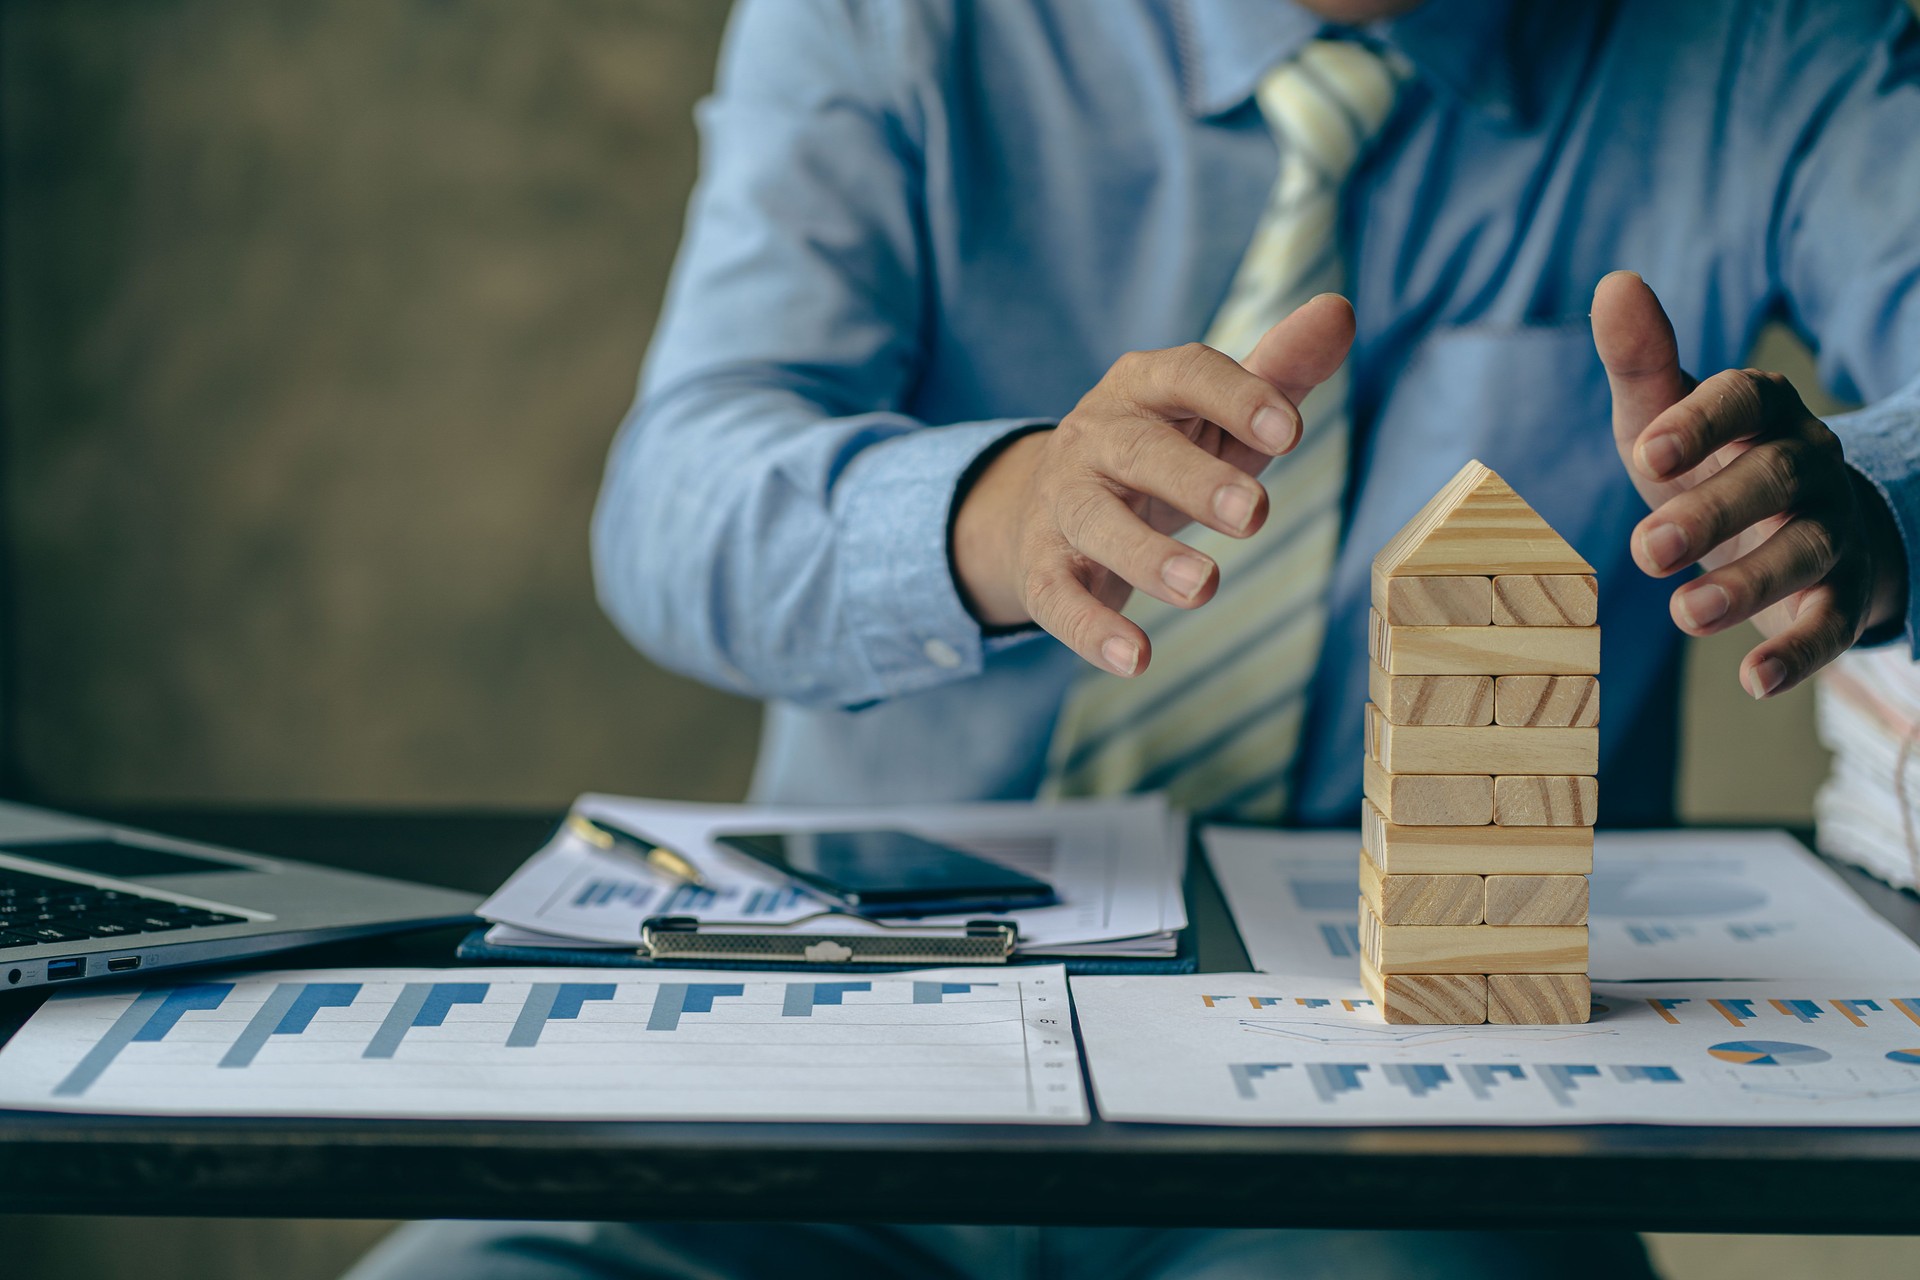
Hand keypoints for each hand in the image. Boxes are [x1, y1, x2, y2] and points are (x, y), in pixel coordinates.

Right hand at [953, 295, 1355, 674]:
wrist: (1047, 507)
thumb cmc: (1161, 455)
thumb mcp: (1215, 417)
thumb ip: (1277, 373)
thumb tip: (1338, 312)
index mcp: (1141, 388)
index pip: (1186, 374)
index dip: (1236, 397)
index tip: (1291, 431)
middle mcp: (1093, 438)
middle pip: (1140, 451)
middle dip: (1195, 480)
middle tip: (1255, 515)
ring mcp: (1063, 504)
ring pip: (1095, 523)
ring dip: (1146, 556)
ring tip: (1203, 587)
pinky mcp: (1041, 570)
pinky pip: (1059, 599)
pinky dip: (1093, 631)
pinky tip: (1135, 660)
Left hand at [1592, 270, 1907, 698]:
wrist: (1793, 524)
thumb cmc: (1709, 465)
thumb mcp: (1665, 419)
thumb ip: (1641, 363)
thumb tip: (1614, 281)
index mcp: (1765, 410)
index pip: (1744, 398)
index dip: (1700, 422)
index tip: (1646, 455)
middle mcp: (1810, 463)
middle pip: (1775, 478)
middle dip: (1713, 512)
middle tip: (1645, 550)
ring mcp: (1834, 528)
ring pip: (1806, 551)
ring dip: (1748, 585)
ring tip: (1684, 616)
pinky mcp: (1846, 593)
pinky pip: (1832, 623)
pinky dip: (1797, 654)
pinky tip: (1754, 681)